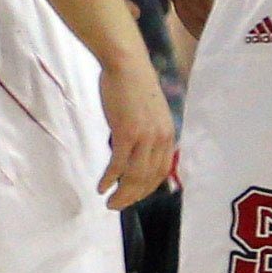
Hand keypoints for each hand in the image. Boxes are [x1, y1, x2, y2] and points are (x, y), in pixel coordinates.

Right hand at [101, 51, 177, 209]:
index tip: (133, 197)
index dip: (147, 189)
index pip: (161, 171)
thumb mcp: (149, 113)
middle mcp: (161, 139)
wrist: (127, 66)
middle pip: (149, 178)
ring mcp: (145, 136)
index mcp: (168, 135)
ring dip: (122, 193)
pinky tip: (102, 186)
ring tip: (109, 202)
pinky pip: (119, 163)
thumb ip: (147, 132)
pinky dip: (111, 178)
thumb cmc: (134, 86)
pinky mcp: (126, 132)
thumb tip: (136, 148)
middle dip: (133, 196)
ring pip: (135, 175)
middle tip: (117, 206)